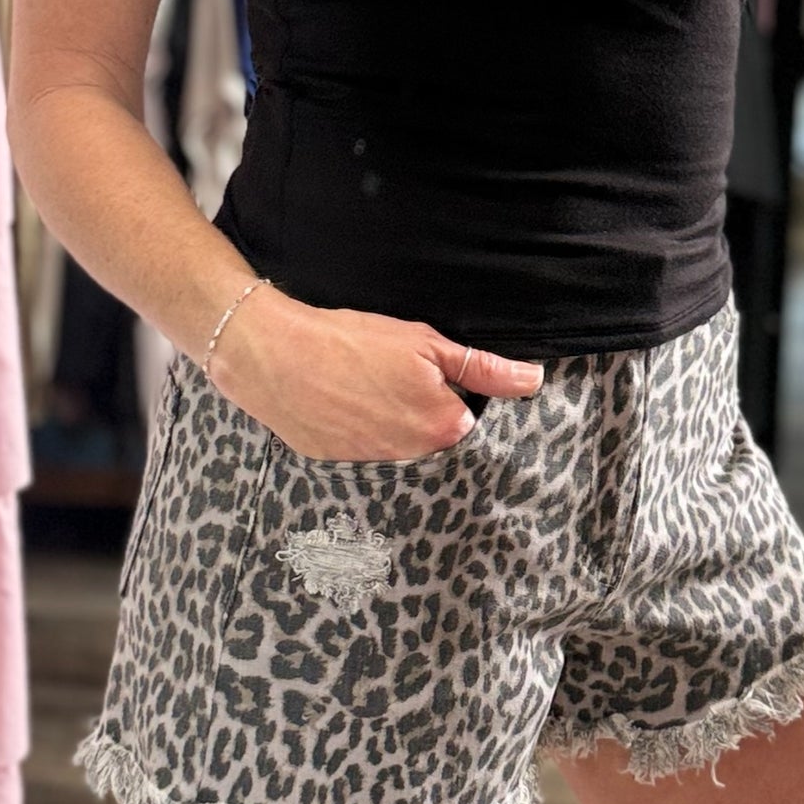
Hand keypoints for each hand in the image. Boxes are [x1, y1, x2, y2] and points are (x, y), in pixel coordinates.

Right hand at [207, 285, 543, 462]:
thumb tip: (531, 380)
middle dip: (416, 401)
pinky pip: (360, 442)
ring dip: (384, 412)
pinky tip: (337, 396)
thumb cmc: (349, 341)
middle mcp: (412, 454)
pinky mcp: (337, 460)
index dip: (443, 382)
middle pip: (430, 427)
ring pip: (395, 435)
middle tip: (384, 368)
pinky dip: (354, 422)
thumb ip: (482, 367)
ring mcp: (373, 462)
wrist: (273, 355)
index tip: (417, 364)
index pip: (465, 409)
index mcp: (442, 425)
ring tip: (357, 379)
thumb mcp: (423, 342)